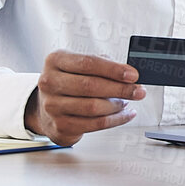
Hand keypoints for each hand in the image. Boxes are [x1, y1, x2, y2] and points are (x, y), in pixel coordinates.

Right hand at [24, 50, 145, 145]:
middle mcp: (50, 82)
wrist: (46, 107)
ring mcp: (53, 106)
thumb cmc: (68, 82)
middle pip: (91, 86)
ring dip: (117, 105)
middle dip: (120, 89)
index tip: (132, 75)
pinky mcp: (60, 125)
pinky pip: (95, 124)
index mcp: (56, 61)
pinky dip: (115, 120)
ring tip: (127, 101)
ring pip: (93, 107)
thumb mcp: (78, 66)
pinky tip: (123, 114)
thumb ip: (102, 65)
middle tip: (138, 91)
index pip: (88, 63)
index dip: (113, 69)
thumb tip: (129, 73)